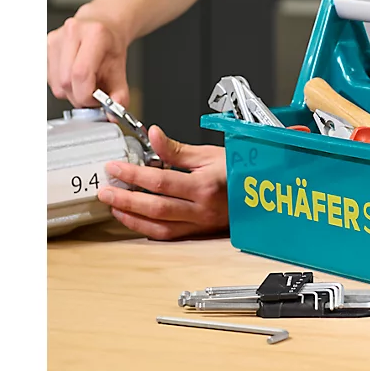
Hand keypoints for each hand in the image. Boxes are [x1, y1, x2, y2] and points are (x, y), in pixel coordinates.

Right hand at [48, 7, 130, 107]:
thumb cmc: (110, 45)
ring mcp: (56, 38)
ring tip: (85, 82)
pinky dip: (62, 85)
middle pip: (66, 81)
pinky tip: (73, 75)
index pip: (81, 74)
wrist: (102, 25)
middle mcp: (73, 32)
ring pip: (56, 83)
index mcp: (94, 34)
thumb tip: (114, 112)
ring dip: (70, 92)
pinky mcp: (45, 45)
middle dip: (80, 96)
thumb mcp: (121, 69)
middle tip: (93, 94)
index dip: (87, 95)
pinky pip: (49, 79)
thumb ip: (120, 94)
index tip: (96, 101)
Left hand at [97, 125, 228, 239]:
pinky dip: (147, 228)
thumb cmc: (241, 170)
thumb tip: (154, 135)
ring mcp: (200, 223)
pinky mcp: (199, 232)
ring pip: (159, 227)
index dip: (134, 175)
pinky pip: (168, 235)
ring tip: (114, 206)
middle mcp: (202, 208)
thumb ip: (177, 149)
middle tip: (105, 190)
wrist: (264, 192)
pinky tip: (134, 219)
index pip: (160, 181)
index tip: (115, 167)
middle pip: (155, 207)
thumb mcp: (210, 153)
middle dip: (125, 199)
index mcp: (205, 185)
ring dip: (132, 218)